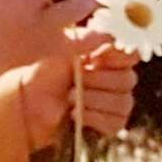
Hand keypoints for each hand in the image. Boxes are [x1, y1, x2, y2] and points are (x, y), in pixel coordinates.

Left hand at [21, 45, 138, 150]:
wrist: (29, 104)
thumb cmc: (45, 74)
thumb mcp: (62, 51)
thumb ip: (85, 42)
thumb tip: (108, 36)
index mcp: (107, 58)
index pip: (131, 55)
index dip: (120, 56)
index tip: (98, 58)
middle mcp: (115, 80)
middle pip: (128, 80)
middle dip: (98, 80)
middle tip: (76, 80)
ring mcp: (114, 103)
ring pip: (123, 102)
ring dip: (94, 100)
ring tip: (70, 99)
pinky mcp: (108, 124)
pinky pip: (115, 122)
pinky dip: (94, 118)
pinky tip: (75, 114)